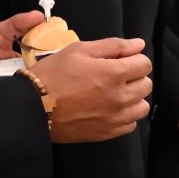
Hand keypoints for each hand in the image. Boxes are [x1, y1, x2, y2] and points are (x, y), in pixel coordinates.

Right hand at [30, 36, 152, 142]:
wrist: (31, 108)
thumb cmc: (53, 74)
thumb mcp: (79, 50)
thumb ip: (113, 46)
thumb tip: (139, 44)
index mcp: (113, 74)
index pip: (145, 64)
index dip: (134, 59)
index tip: (121, 61)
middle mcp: (120, 97)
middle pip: (146, 85)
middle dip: (134, 77)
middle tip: (114, 76)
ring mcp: (115, 117)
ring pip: (142, 106)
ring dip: (133, 98)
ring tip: (114, 94)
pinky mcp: (108, 133)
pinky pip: (131, 124)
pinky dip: (125, 116)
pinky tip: (109, 109)